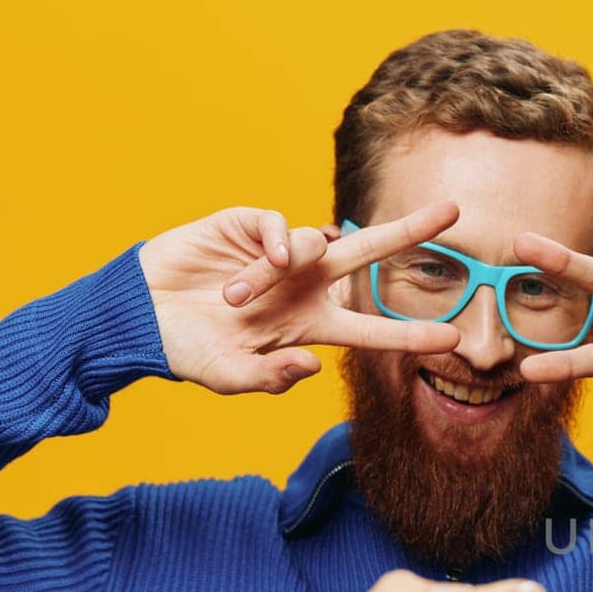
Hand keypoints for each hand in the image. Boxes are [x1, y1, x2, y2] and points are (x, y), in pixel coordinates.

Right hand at [138, 203, 461, 394]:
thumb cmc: (189, 351)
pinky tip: (266, 258)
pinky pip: (277, 225)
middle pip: (369, 255)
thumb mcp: (231, 377)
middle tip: (453, 213)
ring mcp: (278, 255)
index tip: (454, 340)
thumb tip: (312, 364)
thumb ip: (272, 378)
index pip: (372, 331)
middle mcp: (305, 286)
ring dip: (276, 273)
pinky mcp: (244, 227)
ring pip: (312, 244)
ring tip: (232, 300)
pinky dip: (277, 239)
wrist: (139, 318)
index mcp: (310, 326)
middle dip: (409, 231)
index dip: (411, 335)